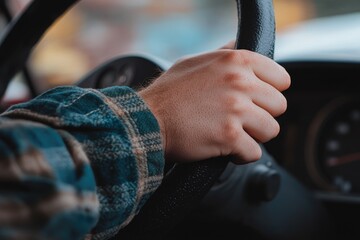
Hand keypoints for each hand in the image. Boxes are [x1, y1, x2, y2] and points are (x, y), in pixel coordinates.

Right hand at [139, 47, 289, 163]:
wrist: (147, 119)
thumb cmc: (169, 92)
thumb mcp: (196, 61)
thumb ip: (224, 53)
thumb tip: (239, 43)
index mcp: (236, 60)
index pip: (282, 79)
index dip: (270, 92)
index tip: (257, 100)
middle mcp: (240, 82)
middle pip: (279, 106)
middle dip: (262, 115)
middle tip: (240, 118)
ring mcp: (236, 110)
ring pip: (271, 130)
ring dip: (254, 136)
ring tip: (233, 133)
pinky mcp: (229, 136)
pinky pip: (254, 152)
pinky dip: (242, 155)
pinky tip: (226, 148)